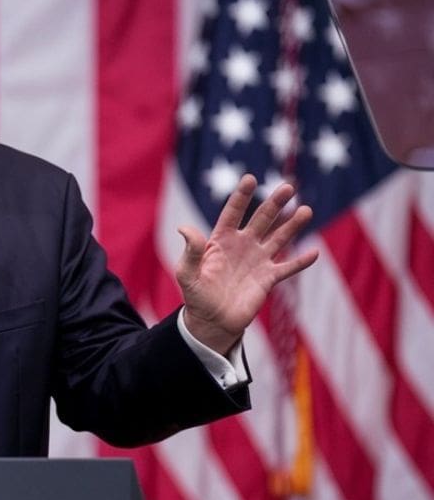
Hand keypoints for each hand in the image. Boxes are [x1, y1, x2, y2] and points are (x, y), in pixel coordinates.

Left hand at [176, 174, 318, 354]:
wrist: (212, 321)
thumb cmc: (196, 295)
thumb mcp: (187, 273)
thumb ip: (191, 251)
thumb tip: (184, 228)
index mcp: (221, 240)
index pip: (232, 213)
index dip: (241, 197)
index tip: (250, 178)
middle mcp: (243, 245)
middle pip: (261, 219)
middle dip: (274, 204)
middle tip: (288, 187)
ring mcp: (258, 260)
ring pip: (278, 238)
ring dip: (292, 225)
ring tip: (305, 210)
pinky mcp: (268, 279)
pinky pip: (288, 268)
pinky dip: (300, 261)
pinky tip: (314, 252)